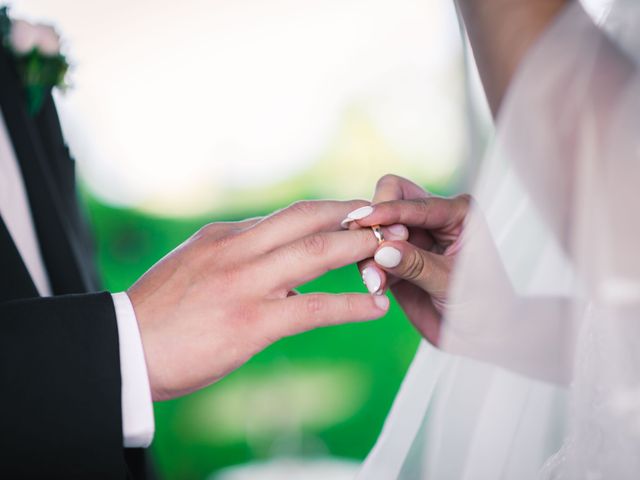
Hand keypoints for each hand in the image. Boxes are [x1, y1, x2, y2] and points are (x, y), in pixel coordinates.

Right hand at [128, 200, 405, 400]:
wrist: (124, 348)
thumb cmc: (160, 313)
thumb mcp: (196, 265)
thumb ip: (236, 256)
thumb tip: (275, 258)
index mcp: (225, 235)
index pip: (287, 215)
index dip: (328, 211)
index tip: (354, 212)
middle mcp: (238, 248)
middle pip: (308, 218)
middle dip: (352, 215)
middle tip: (385, 217)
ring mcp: (246, 282)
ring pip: (317, 252)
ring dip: (360, 248)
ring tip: (390, 250)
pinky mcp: (252, 321)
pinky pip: (314, 308)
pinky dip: (351, 304)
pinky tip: (376, 307)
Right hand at [345, 175, 469, 344]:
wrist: (481, 337)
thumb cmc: (483, 307)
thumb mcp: (452, 284)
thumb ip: (417, 265)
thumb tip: (382, 250)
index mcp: (458, 214)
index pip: (417, 203)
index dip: (388, 210)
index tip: (363, 219)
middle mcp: (433, 219)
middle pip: (392, 197)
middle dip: (376, 220)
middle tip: (374, 250)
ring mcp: (413, 238)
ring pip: (377, 228)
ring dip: (369, 252)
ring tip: (376, 281)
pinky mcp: (396, 260)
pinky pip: (372, 255)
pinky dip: (369, 269)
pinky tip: (377, 287)